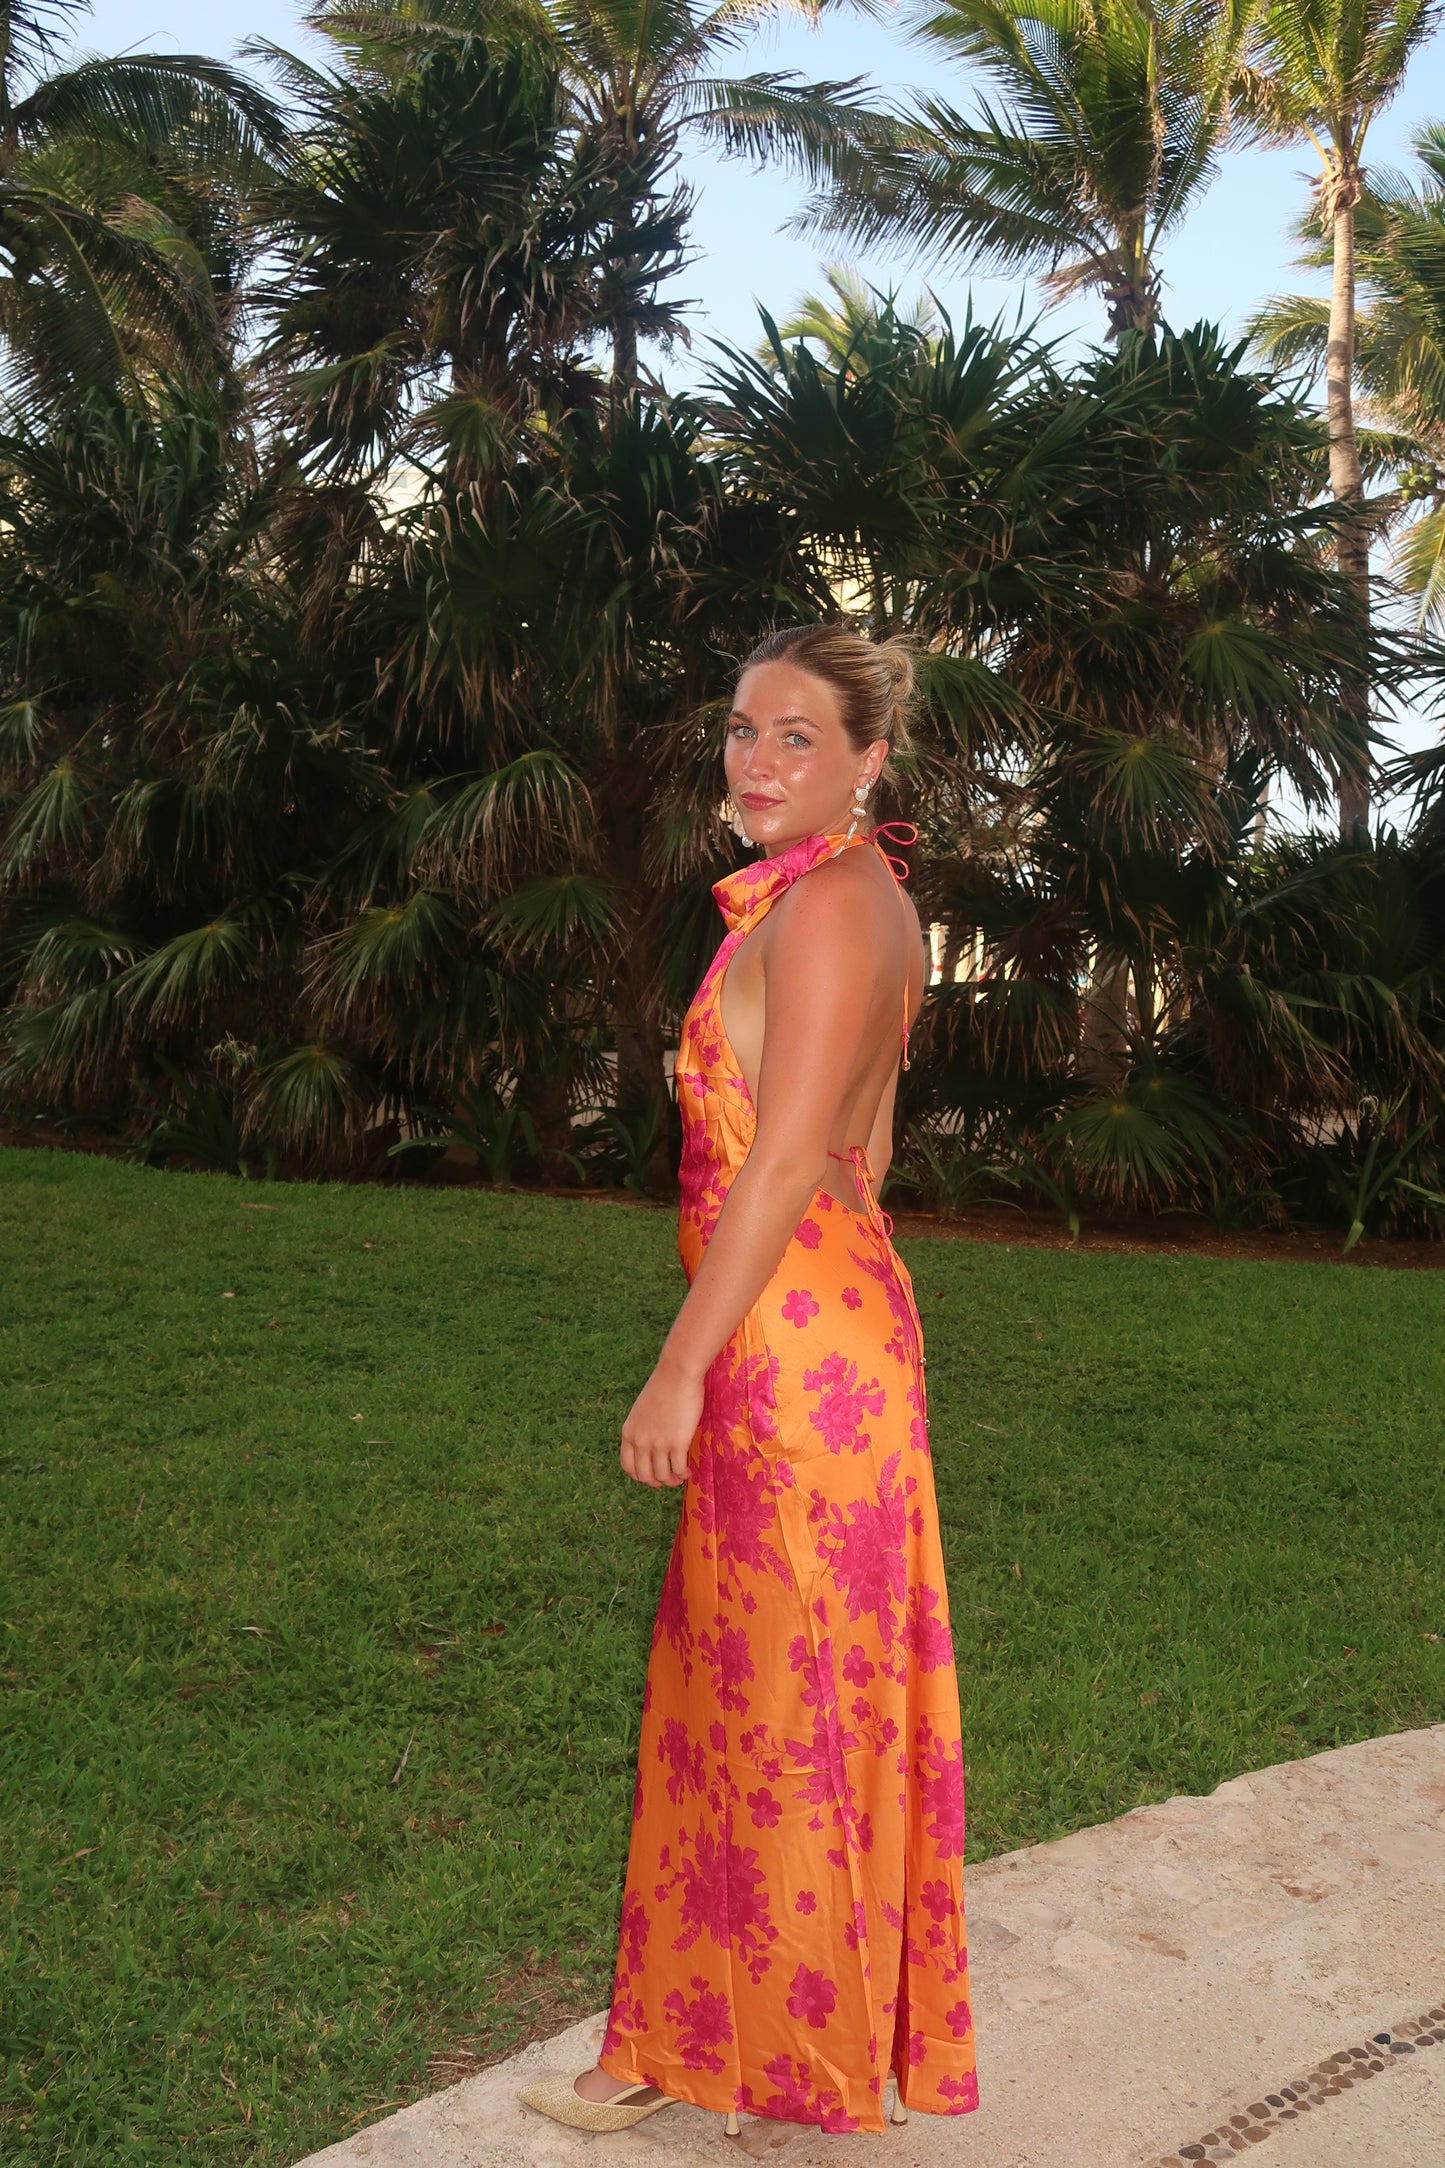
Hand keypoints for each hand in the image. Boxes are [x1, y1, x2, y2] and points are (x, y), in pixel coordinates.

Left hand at [620, 1359, 703, 1488]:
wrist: (677, 1374)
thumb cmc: (663, 1387)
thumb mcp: (642, 1410)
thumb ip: (642, 1429)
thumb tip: (651, 1446)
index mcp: (629, 1433)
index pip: (627, 1466)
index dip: (640, 1475)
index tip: (651, 1474)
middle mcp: (640, 1441)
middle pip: (644, 1476)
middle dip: (657, 1482)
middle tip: (668, 1479)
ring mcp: (658, 1444)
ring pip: (662, 1476)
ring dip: (672, 1480)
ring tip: (680, 1475)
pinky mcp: (677, 1443)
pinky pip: (678, 1469)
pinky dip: (683, 1474)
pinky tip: (688, 1470)